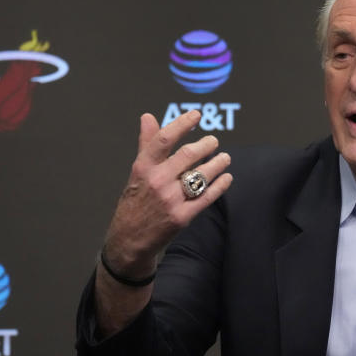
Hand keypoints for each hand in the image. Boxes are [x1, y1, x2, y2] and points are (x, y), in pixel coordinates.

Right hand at [102, 110, 232, 277]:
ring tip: (225, 158)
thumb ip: (147, 144)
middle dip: (206, 145)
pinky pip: (207, 196)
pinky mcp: (182, 217)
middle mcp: (156, 181)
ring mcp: (170, 200)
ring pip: (201, 175)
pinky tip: (226, 178)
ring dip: (218, 164)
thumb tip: (148, 117)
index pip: (164, 138)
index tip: (196, 115)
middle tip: (214, 142)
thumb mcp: (137, 173)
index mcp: (143, 167)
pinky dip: (220, 185)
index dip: (182, 124)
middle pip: (188, 155)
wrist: (129, 240)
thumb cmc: (135, 201)